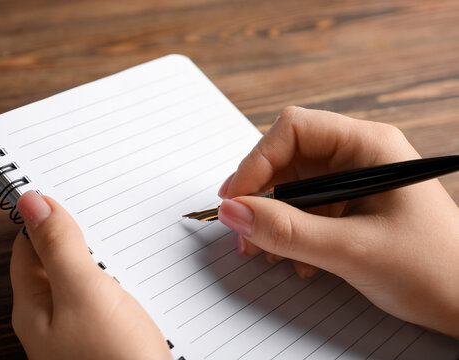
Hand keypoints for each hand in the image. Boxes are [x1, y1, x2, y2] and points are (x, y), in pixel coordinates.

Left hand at [10, 191, 170, 359]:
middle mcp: (52, 320)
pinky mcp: (106, 338)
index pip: (27, 247)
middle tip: (102, 209)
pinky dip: (115, 279)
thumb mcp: (84, 290)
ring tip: (124, 235)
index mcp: (34, 306)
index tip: (66, 191)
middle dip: (75, 235)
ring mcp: (79, 331)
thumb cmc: (114, 355)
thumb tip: (30, 201)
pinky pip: (103, 298)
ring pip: (82, 279)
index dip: (42, 217)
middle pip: (55, 262)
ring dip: (100, 256)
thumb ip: (59, 246)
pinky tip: (135, 273)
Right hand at [217, 106, 458, 338]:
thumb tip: (233, 212)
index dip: (257, 160)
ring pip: (292, 186)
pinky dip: (291, 233)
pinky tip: (299, 262)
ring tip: (270, 254)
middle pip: (287, 158)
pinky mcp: (349, 206)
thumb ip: (287, 231)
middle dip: (261, 196)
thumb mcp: (352, 250)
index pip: (293, 130)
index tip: (236, 199)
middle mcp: (358, 156)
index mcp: (368, 146)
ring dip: (273, 220)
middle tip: (244, 232)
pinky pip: (304, 209)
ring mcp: (353, 181)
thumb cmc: (431, 270)